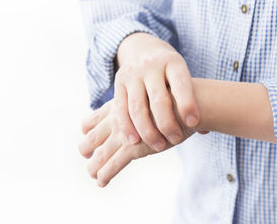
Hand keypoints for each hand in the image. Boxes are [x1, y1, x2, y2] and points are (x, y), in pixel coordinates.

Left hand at [79, 98, 196, 186]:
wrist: (191, 100)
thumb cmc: (180, 98)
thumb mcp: (158, 95)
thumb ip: (151, 103)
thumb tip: (155, 108)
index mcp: (121, 102)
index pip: (96, 116)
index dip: (88, 126)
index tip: (85, 132)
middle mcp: (118, 116)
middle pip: (93, 135)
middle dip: (87, 147)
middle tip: (85, 154)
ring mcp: (124, 132)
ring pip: (101, 153)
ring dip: (94, 166)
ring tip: (93, 174)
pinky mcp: (135, 147)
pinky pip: (114, 163)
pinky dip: (106, 174)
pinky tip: (102, 181)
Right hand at [112, 32, 199, 150]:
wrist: (142, 48)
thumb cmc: (170, 71)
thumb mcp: (183, 75)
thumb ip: (194, 100)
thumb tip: (205, 129)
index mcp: (173, 62)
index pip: (181, 84)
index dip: (187, 104)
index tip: (193, 124)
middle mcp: (152, 66)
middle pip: (159, 98)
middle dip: (168, 123)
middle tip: (176, 140)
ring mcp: (133, 74)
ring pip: (137, 107)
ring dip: (148, 131)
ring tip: (159, 146)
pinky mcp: (119, 83)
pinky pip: (120, 109)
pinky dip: (127, 127)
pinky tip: (135, 141)